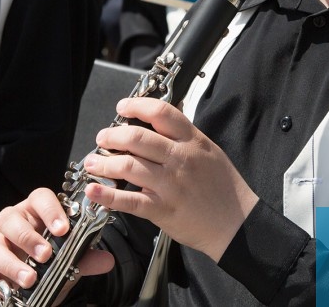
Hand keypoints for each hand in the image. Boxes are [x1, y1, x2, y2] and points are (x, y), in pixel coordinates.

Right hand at [0, 188, 114, 306]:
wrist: (41, 280)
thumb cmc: (55, 257)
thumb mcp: (72, 258)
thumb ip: (86, 258)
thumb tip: (106, 260)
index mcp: (36, 211)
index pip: (40, 198)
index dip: (51, 210)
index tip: (63, 229)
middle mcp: (13, 223)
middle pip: (11, 219)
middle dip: (28, 237)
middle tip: (46, 255)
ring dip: (12, 264)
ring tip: (29, 280)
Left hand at [81, 97, 258, 261]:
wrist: (237, 223)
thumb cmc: (223, 188)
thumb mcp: (209, 151)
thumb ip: (183, 137)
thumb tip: (155, 123)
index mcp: (192, 141)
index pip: (161, 113)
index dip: (137, 106)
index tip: (122, 107)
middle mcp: (180, 159)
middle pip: (138, 138)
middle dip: (112, 136)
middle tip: (102, 138)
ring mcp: (171, 185)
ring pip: (129, 167)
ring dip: (104, 163)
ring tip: (92, 163)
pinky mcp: (163, 210)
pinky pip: (130, 201)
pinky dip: (107, 196)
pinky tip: (93, 191)